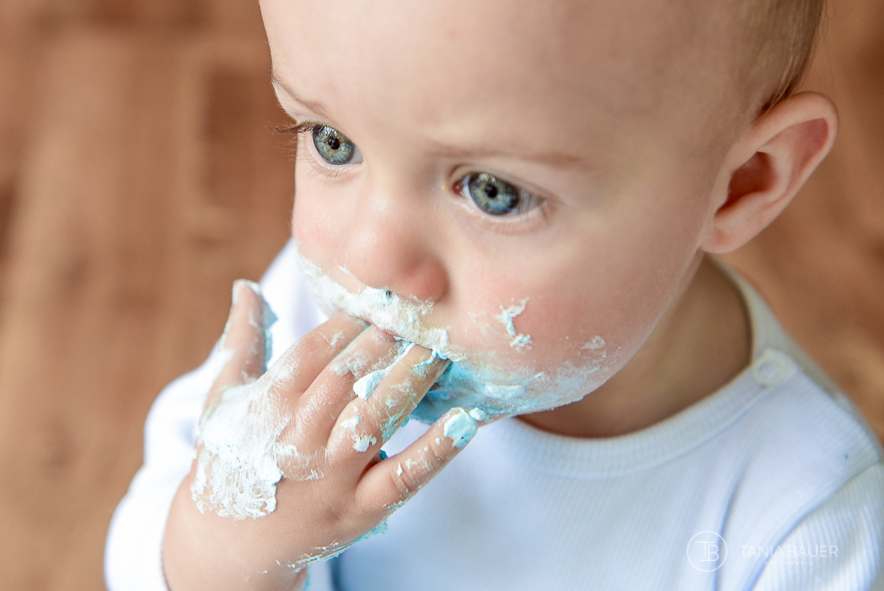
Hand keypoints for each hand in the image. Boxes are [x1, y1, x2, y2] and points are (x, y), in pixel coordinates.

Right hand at [162, 280, 476, 589]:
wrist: (232, 544)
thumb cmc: (233, 458)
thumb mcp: (225, 400)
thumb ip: (241, 342)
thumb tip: (247, 285)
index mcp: (266, 408)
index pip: (310, 354)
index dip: (345, 326)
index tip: (375, 303)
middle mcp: (298, 441)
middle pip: (344, 382)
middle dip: (381, 346)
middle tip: (417, 316)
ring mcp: (331, 479)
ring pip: (375, 421)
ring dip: (411, 382)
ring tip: (440, 351)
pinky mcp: (360, 510)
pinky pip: (404, 477)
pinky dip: (436, 450)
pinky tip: (464, 421)